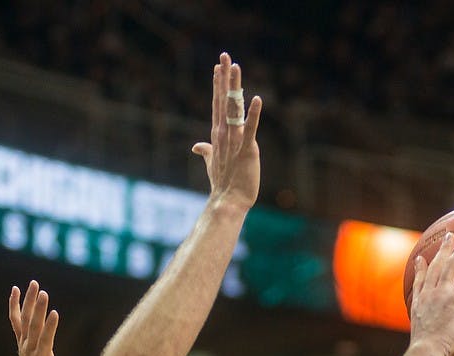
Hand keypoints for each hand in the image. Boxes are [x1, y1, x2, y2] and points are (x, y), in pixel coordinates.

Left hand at [9, 281, 86, 355]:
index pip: (45, 341)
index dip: (49, 327)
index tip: (55, 313)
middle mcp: (30, 349)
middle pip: (34, 326)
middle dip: (39, 309)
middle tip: (43, 292)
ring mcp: (24, 343)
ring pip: (25, 319)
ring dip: (29, 301)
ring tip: (34, 284)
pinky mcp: (21, 339)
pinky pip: (15, 319)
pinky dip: (14, 305)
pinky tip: (16, 290)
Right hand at [192, 52, 261, 211]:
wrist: (227, 202)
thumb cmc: (222, 184)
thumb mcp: (212, 164)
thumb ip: (206, 151)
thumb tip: (196, 146)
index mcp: (217, 136)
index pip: (217, 105)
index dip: (217, 85)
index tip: (218, 67)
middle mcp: (223, 135)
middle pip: (223, 101)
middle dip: (224, 78)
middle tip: (225, 56)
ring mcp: (234, 141)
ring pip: (234, 109)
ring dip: (234, 87)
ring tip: (236, 67)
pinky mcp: (247, 150)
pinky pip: (250, 129)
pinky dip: (254, 114)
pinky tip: (257, 98)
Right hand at [408, 230, 453, 355]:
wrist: (425, 350)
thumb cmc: (424, 350)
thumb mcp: (421, 338)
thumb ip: (429, 332)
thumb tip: (435, 343)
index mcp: (420, 303)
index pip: (420, 281)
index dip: (420, 268)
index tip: (421, 258)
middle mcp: (429, 293)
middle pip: (437, 265)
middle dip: (443, 249)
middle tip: (449, 236)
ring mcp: (442, 294)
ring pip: (453, 265)